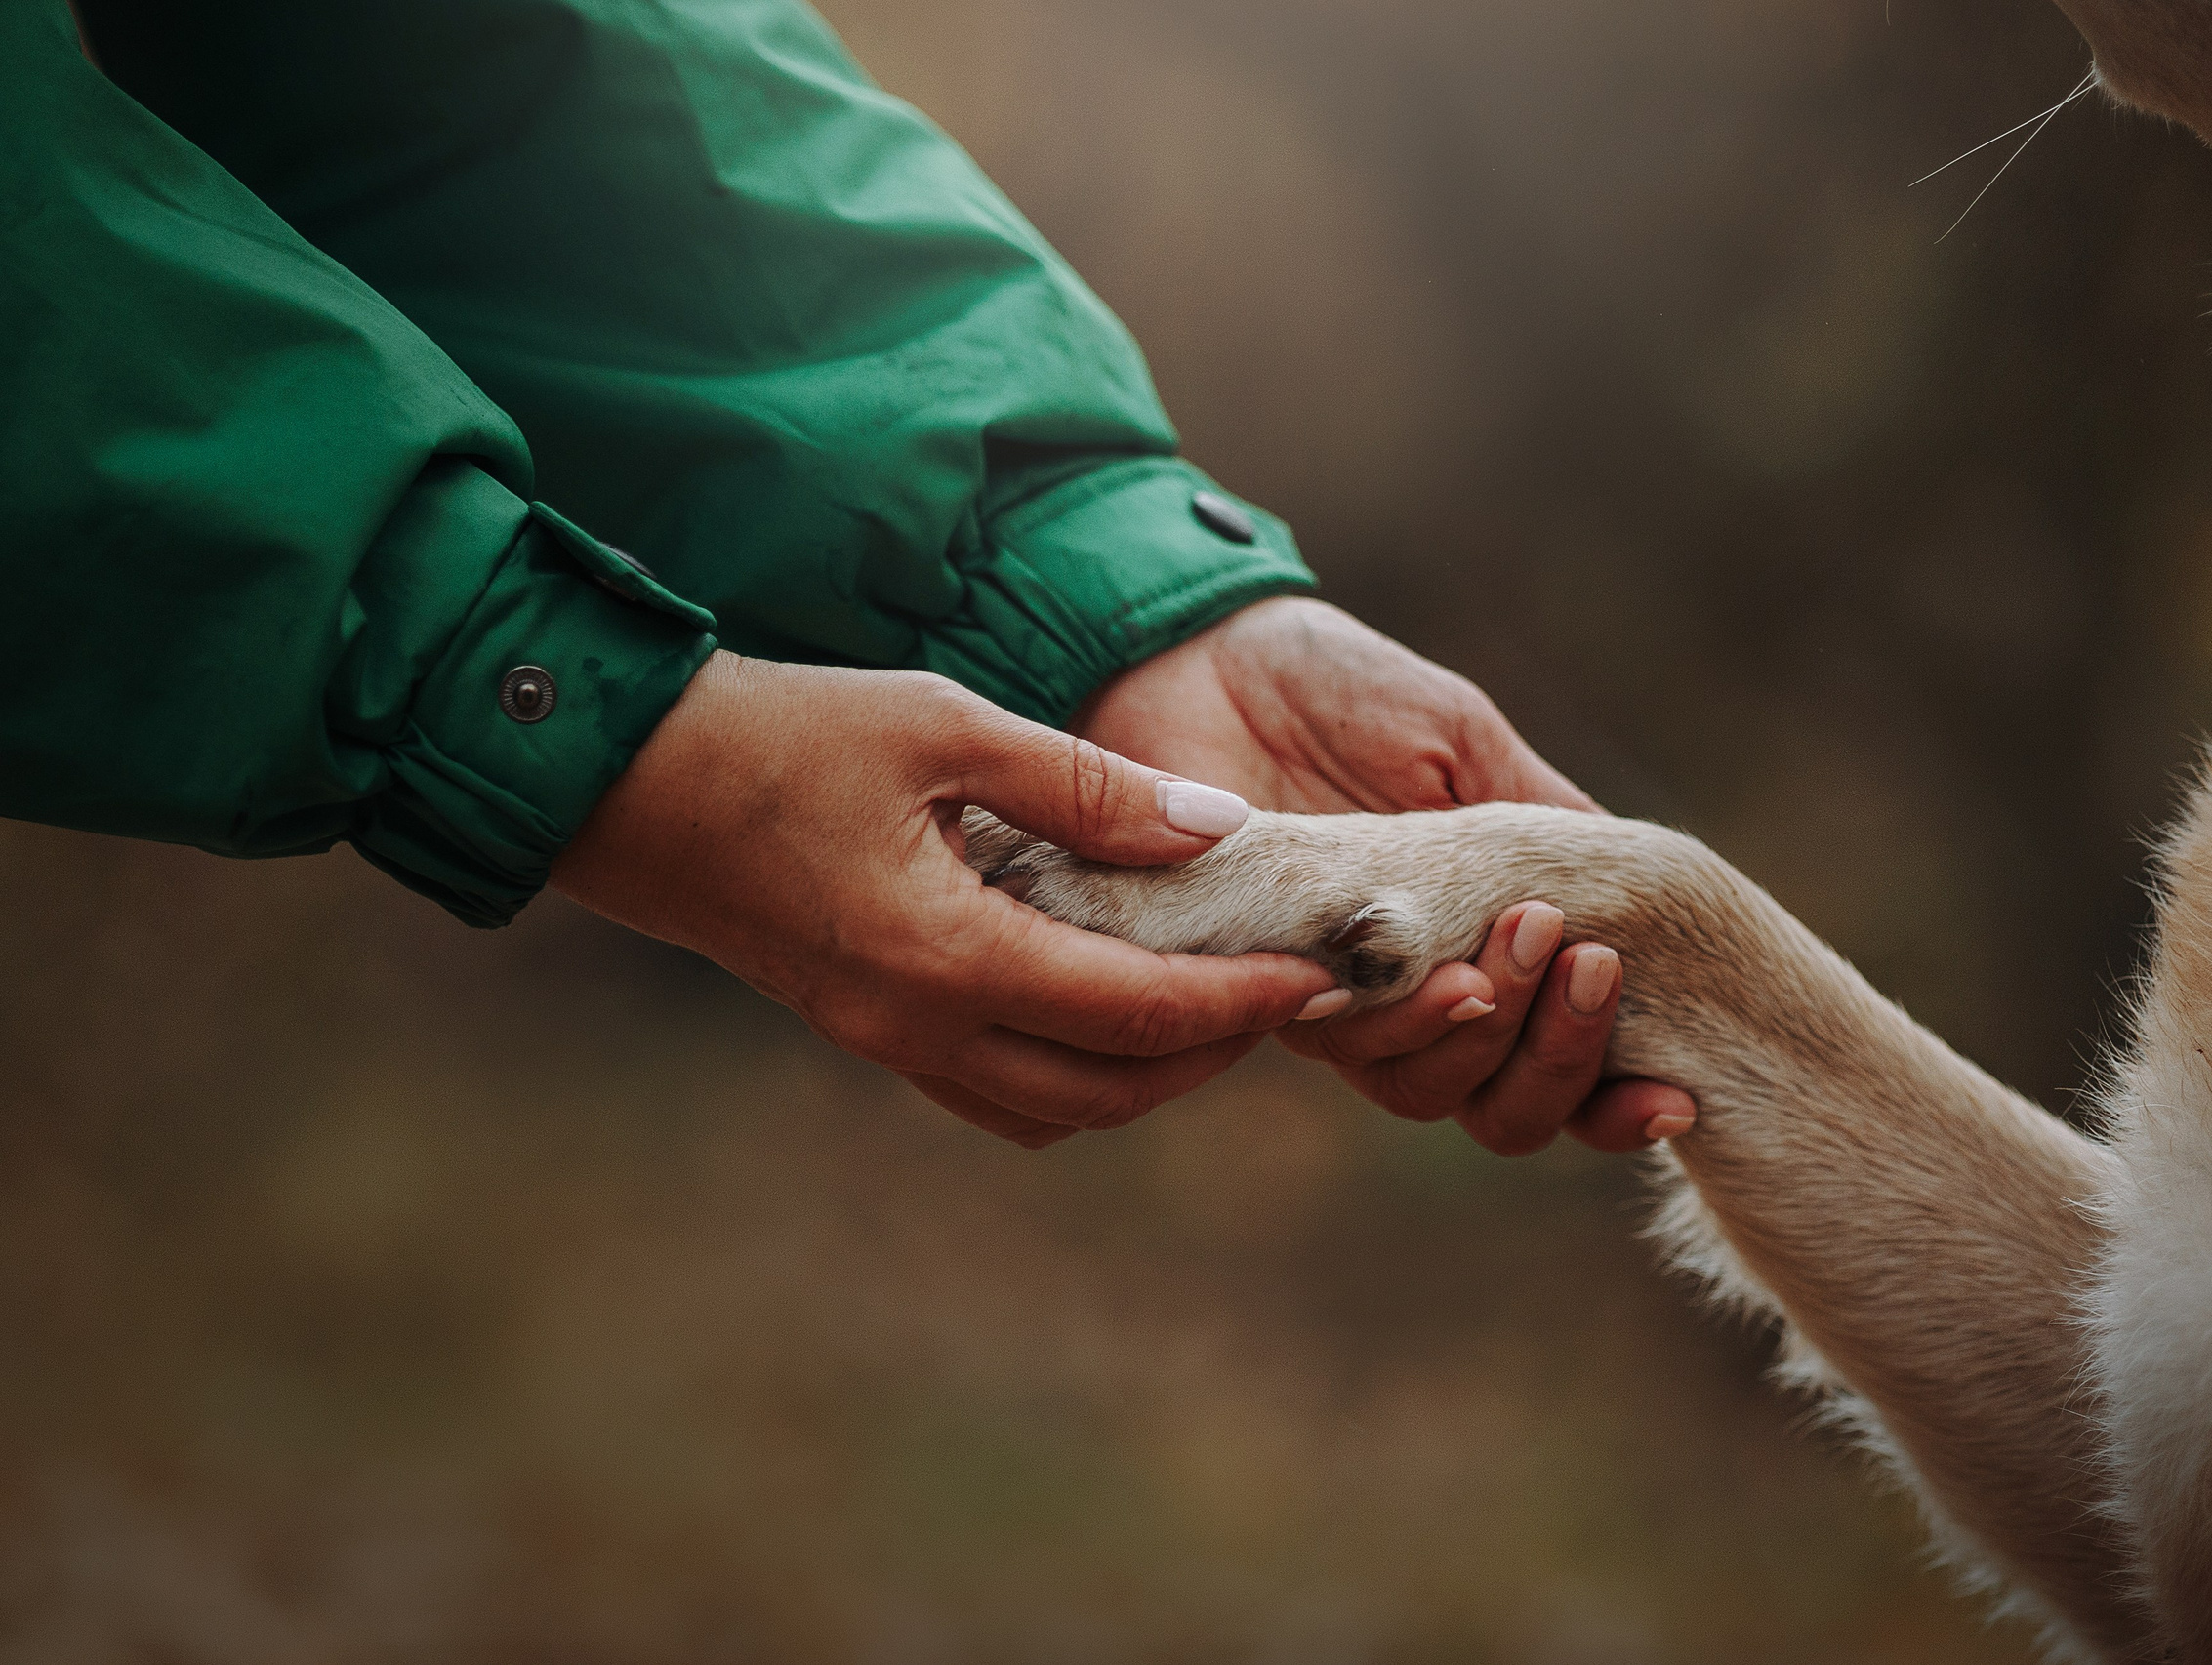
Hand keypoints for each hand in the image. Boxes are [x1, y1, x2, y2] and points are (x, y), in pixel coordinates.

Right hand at [552, 652, 1339, 1147]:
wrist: (626, 783)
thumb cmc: (782, 735)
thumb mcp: (943, 727)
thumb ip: (1084, 786)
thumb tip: (1217, 828)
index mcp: (947, 954)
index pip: (1136, 1011)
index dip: (1242, 1001)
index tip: (1320, 975)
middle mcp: (920, 1026)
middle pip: (1109, 1090)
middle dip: (1211, 1053)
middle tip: (1283, 991)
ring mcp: (888, 1042)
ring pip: (1055, 1109)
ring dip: (1144, 1073)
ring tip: (1211, 1000)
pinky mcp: (868, 1030)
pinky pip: (997, 1092)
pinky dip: (1074, 1068)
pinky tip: (1105, 999)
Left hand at [1075, 598, 1693, 1154]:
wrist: (1208, 651)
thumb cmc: (1344, 691)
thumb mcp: (1466, 744)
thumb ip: (1542, 822)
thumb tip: (1644, 894)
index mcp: (1479, 950)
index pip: (1558, 1071)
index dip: (1614, 1104)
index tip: (1679, 1096)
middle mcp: (1410, 998)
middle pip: (1500, 1106)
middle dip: (1557, 1052)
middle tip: (1582, 958)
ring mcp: (1331, 998)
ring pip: (1422, 1087)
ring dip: (1485, 1031)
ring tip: (1516, 944)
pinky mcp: (1250, 981)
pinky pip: (1329, 1039)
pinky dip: (1387, 1015)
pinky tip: (1429, 968)